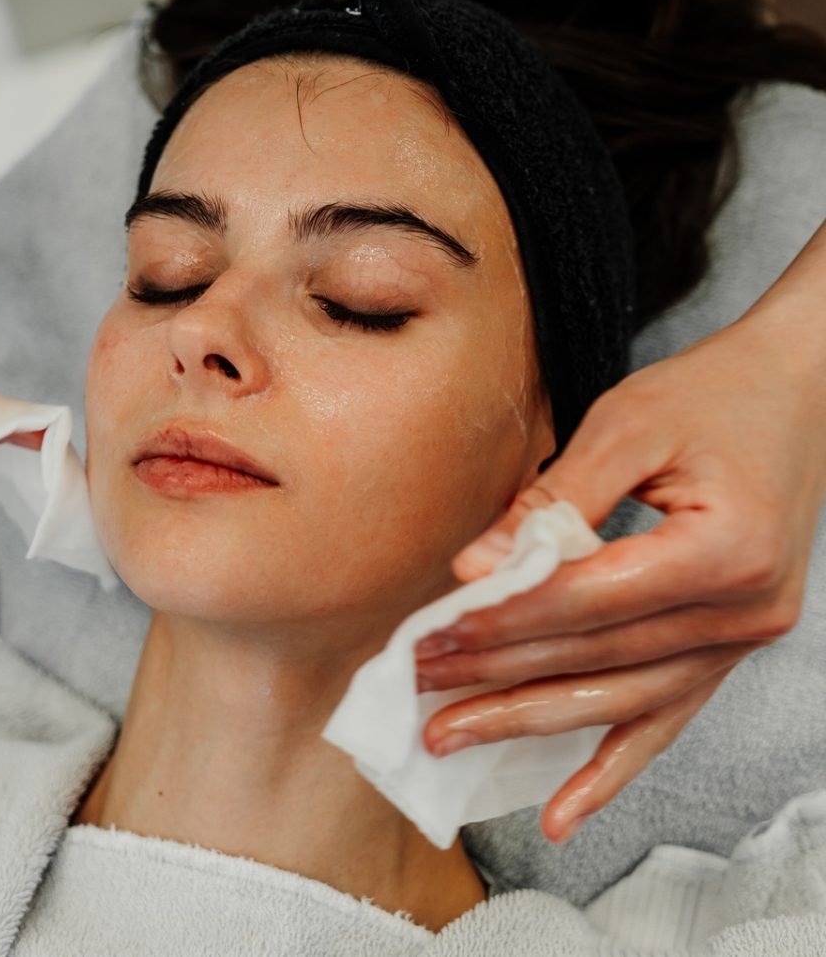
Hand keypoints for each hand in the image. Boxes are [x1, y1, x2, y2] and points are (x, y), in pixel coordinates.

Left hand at [414, 314, 825, 843]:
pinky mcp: (733, 646)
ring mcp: (745, 640)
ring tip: (451, 734)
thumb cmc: (711, 395)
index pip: (590, 600)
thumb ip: (554, 501)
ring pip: (620, 701)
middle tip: (416, 685)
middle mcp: (744, 612)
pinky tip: (561, 812)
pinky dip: (611, 766)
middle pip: (597, 658)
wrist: (797, 393)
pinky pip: (665, 716)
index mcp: (725, 551)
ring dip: (530, 721)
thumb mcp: (628, 425)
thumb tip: (477, 568)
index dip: (507, 616)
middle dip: (498, 673)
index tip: (433, 627)